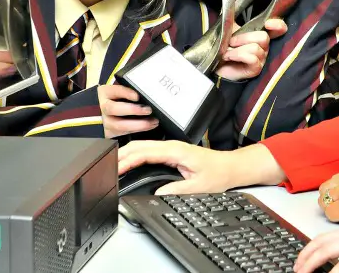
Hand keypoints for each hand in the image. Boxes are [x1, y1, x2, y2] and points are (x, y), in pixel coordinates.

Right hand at [98, 83, 157, 138]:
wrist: (106, 112)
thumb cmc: (119, 98)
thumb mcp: (122, 90)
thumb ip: (131, 89)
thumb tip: (147, 91)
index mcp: (106, 92)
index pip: (115, 91)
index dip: (126, 93)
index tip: (137, 96)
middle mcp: (103, 107)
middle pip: (113, 109)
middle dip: (132, 110)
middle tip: (148, 110)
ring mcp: (106, 121)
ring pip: (118, 125)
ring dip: (138, 124)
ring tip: (153, 122)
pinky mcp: (110, 132)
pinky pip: (124, 133)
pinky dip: (138, 130)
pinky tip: (150, 126)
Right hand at [118, 141, 282, 194]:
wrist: (231, 167)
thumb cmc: (219, 173)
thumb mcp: (199, 186)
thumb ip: (177, 189)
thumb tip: (158, 193)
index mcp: (176, 151)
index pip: (145, 152)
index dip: (128, 160)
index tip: (115, 168)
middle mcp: (172, 146)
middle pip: (139, 146)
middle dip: (121, 155)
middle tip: (106, 168)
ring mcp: (171, 148)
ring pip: (142, 147)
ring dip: (126, 155)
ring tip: (112, 167)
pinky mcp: (172, 153)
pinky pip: (148, 152)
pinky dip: (135, 157)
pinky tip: (128, 164)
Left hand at [215, 18, 285, 80]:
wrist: (215, 64)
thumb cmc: (225, 46)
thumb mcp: (229, 25)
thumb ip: (233, 9)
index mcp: (260, 35)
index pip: (279, 29)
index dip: (278, 25)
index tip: (268, 23)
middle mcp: (264, 47)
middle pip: (264, 37)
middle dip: (244, 37)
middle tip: (231, 41)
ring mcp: (261, 59)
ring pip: (256, 48)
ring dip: (238, 48)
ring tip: (228, 50)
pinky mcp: (256, 69)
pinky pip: (252, 58)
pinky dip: (237, 55)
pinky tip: (228, 56)